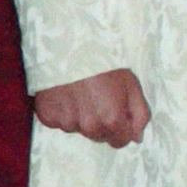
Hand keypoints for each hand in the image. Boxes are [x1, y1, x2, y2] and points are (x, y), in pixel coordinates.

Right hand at [32, 67, 150, 147]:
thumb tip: (137, 138)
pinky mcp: (47, 116)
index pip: (119, 142)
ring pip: (78, 128)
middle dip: (101, 123)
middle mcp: (88, 126)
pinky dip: (63, 111)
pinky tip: (65, 93)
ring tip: (81, 93)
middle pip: (98, 136)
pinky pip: (59, 121)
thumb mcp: (132, 84)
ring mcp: (66, 123)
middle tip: (99, 97)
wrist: (71, 45)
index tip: (117, 112)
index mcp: (111, 120)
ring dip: (80, 117)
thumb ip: (139, 115)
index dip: (121, 128)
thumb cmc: (106, 62)